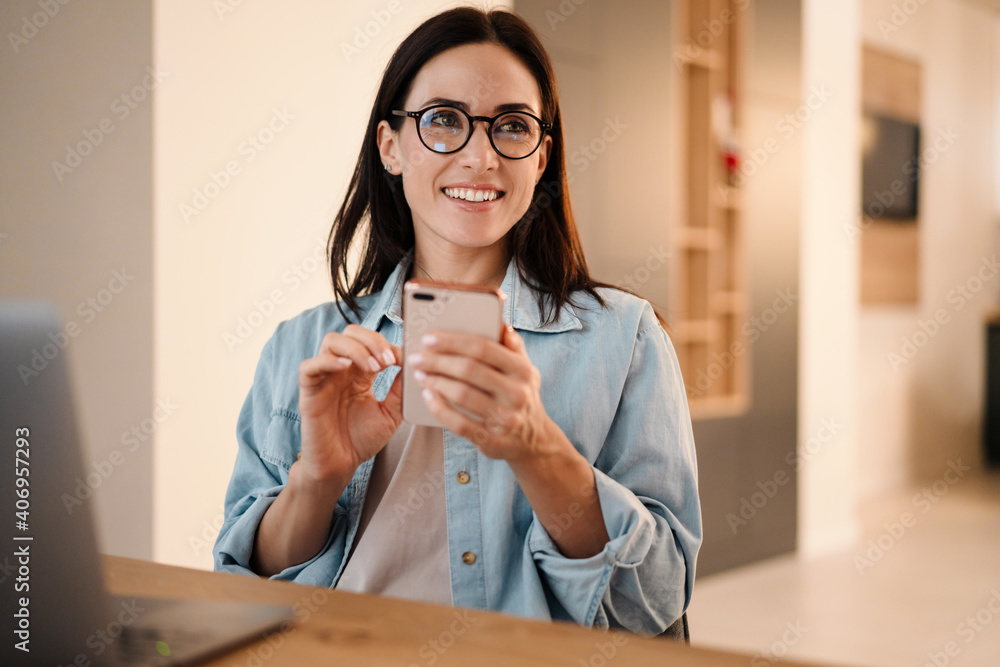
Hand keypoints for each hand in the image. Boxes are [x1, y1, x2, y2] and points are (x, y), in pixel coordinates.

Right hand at [297, 324, 401, 482]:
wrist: (341, 465)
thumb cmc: (362, 439)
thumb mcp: (391, 412)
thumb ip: (400, 389)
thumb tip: (413, 364)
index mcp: (359, 372)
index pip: (370, 341)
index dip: (387, 344)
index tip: (403, 359)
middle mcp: (341, 370)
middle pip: (350, 332)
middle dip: (372, 340)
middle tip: (388, 361)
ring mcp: (324, 378)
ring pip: (331, 341)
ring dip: (356, 349)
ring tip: (373, 368)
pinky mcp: (308, 391)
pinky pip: (309, 366)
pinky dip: (328, 361)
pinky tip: (347, 369)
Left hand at [409, 325, 558, 460]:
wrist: (533, 439)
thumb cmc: (520, 394)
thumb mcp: (525, 368)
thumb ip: (512, 345)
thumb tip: (500, 322)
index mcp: (522, 370)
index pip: (484, 348)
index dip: (453, 342)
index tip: (429, 338)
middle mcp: (516, 393)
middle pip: (469, 370)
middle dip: (438, 361)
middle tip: (417, 357)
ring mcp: (505, 418)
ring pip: (462, 395)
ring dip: (435, 382)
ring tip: (420, 374)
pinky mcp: (491, 439)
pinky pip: (459, 423)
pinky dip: (439, 408)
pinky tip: (428, 396)